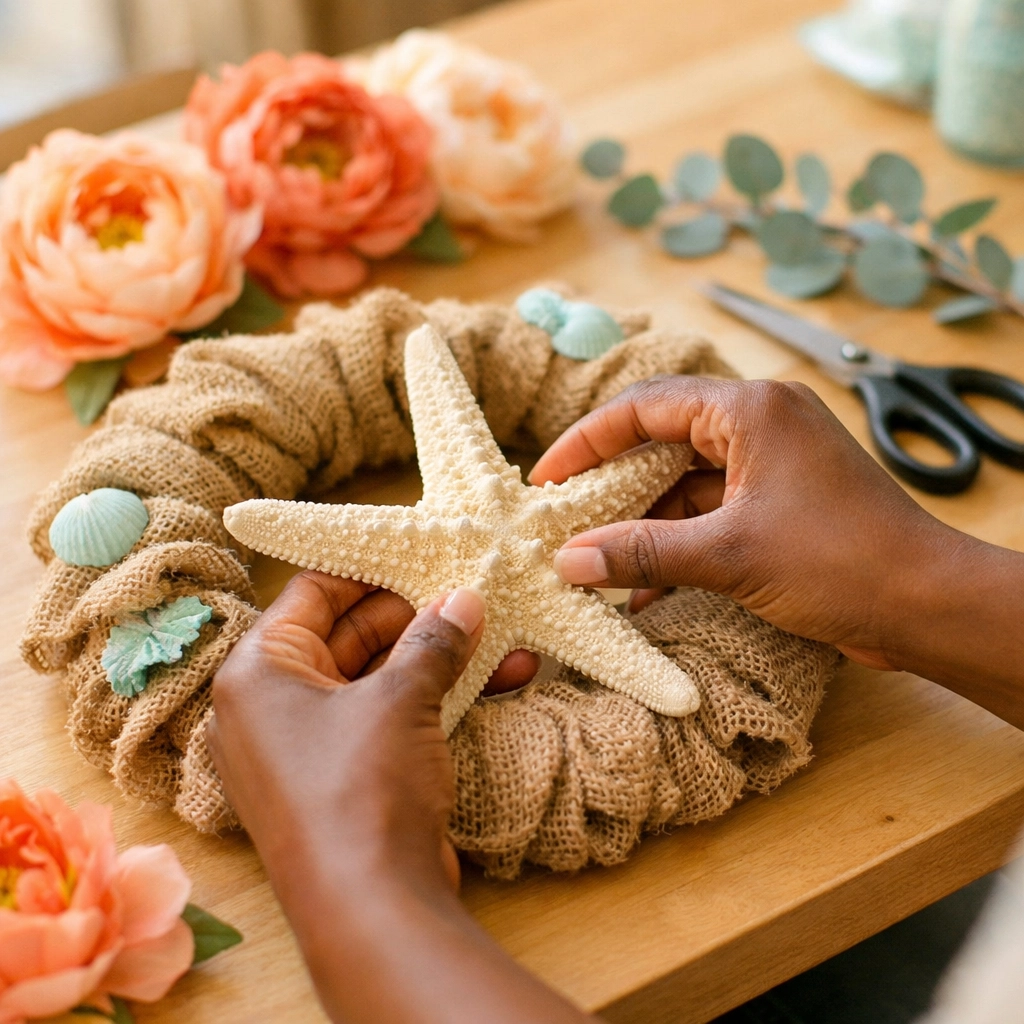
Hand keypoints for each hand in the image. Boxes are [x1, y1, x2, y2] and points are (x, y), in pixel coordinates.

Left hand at [207, 574, 535, 897]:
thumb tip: (464, 600)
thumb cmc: (362, 788)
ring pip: (380, 679)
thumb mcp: (400, 699)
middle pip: (351, 634)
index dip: (369, 570)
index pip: (312, 593)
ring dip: (439, 658)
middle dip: (418, 616)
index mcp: (258, 671)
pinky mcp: (348, 777)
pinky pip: (390, 718)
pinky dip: (436, 698)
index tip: (421, 553)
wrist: (372, 906)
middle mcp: (273, 705)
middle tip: (469, 590)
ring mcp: (311, 745)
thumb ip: (434, 641)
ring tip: (497, 629)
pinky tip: (500, 675)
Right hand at [530, 376, 957, 668]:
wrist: (928, 606)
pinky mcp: (780, 503)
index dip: (587, 442)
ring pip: (684, 484)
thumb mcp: (728, 555)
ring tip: (592, 560)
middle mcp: (760, 424)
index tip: (545, 478)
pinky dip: (676, 544)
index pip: (645, 407)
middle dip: (611, 486)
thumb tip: (568, 561)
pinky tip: (641, 588)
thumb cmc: (842, 562)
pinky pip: (710, 513)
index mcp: (751, 409)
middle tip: (561, 519)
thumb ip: (642, 552)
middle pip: (661, 442)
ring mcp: (772, 464)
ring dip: (642, 524)